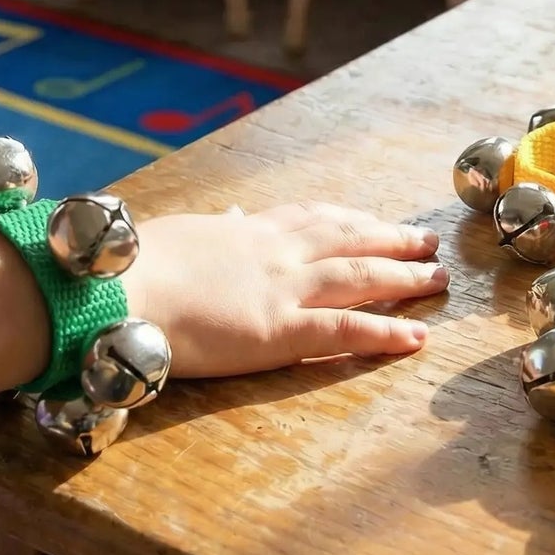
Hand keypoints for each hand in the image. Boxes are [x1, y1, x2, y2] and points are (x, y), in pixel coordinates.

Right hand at [124, 202, 446, 379]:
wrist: (116, 288)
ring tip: (438, 280)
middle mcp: (275, 252)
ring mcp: (283, 289)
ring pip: (361, 276)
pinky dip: (387, 331)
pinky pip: (347, 328)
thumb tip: (227, 218)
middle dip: (393, 240)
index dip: (351, 219)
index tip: (376, 219)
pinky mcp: (281, 330)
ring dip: (405, 277)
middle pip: (349, 240)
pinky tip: (418, 337)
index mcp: (246, 230)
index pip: (311, 218)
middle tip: (428, 242)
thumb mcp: (177, 235)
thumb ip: (210, 232)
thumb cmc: (130, 267)